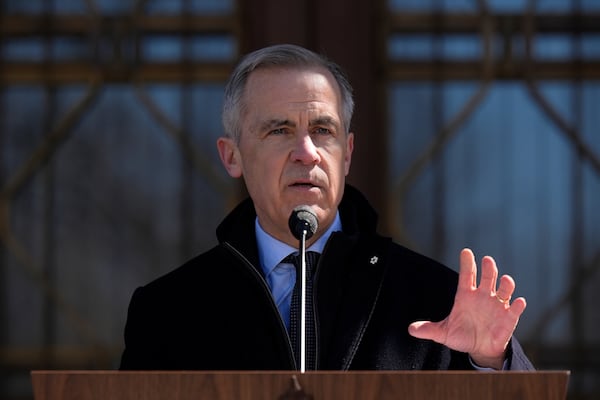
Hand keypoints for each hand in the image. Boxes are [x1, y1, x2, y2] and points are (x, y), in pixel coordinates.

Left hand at [408, 248, 526, 368]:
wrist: (479, 349)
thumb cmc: (462, 336)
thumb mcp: (443, 333)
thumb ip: (428, 329)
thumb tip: (410, 330)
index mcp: (466, 295)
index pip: (467, 275)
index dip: (467, 263)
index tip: (466, 251)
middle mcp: (483, 296)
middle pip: (487, 277)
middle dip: (488, 268)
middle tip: (487, 260)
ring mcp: (497, 305)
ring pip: (504, 289)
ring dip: (506, 284)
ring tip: (505, 280)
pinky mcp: (509, 318)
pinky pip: (515, 309)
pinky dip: (518, 305)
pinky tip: (519, 302)